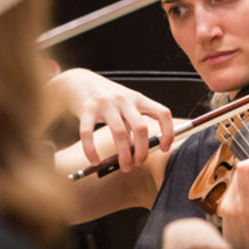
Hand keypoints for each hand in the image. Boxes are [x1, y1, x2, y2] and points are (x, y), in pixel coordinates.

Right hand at [45, 68, 173, 171]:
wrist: (81, 82)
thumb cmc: (108, 97)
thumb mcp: (126, 104)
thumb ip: (133, 123)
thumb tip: (138, 152)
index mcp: (138, 98)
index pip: (162, 113)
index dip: (168, 132)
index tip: (164, 148)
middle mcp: (124, 99)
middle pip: (141, 128)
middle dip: (142, 151)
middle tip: (139, 163)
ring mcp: (105, 104)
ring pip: (119, 133)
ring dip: (123, 155)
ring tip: (124, 166)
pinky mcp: (87, 110)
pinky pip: (89, 134)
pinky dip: (92, 151)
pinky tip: (95, 160)